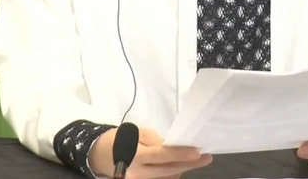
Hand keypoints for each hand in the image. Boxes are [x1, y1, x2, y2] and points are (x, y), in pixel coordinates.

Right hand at [89, 126, 212, 177]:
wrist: (102, 155)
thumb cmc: (121, 139)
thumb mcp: (138, 134)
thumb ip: (156, 141)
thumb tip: (175, 147)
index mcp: (136, 156)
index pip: (162, 156)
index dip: (180, 154)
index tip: (196, 152)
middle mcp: (138, 174)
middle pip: (169, 170)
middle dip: (189, 164)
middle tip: (205, 157)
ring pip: (168, 177)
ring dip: (182, 168)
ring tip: (195, 159)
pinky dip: (172, 172)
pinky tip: (180, 165)